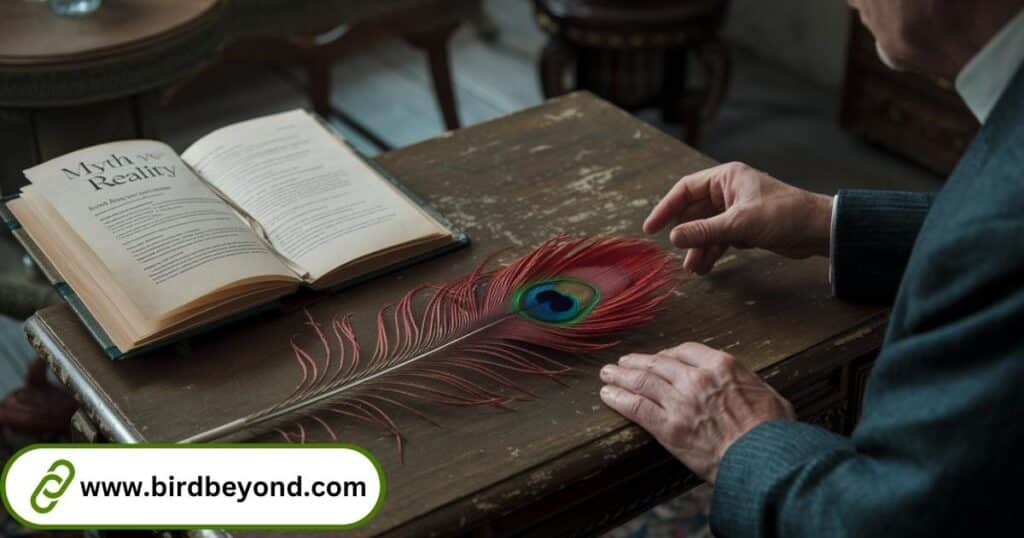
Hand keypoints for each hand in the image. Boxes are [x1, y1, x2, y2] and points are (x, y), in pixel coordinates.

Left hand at [599, 342, 794, 482]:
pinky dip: (619, 399)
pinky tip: (607, 395)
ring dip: (621, 376)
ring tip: (608, 374)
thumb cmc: (773, 431)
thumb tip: (745, 386)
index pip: (685, 350)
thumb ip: (747, 383)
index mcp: (721, 365)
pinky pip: (636, 407)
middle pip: (658, 363)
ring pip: (642, 381)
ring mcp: (679, 402)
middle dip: (637, 362)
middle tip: (623, 362)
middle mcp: (696, 378)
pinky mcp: (668, 427)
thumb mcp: (768, 394)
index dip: (668, 354)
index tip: (660, 358)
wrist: (762, 459)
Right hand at [643, 162, 832, 273]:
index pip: (685, 190)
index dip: (666, 208)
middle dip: (685, 234)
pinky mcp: (745, 226)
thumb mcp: (739, 224)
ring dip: (698, 247)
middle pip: (694, 211)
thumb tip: (673, 238)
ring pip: (707, 228)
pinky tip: (706, 267)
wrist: (818, 229)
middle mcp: (728, 191)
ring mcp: (736, 209)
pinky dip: (712, 251)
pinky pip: (720, 238)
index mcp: (725, 178)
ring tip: (693, 269)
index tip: (651, 228)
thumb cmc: (783, 215)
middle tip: (675, 252)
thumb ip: (704, 231)